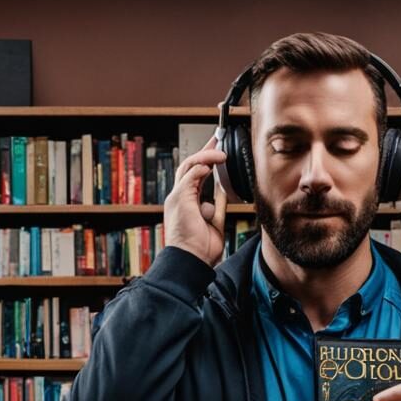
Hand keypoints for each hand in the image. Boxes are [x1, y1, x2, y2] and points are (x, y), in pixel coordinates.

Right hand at [163, 131, 227, 267]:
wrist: (191, 261)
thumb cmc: (200, 249)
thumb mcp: (215, 222)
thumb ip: (216, 205)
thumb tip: (222, 191)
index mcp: (186, 203)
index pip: (195, 176)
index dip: (207, 162)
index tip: (219, 153)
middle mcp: (179, 198)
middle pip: (190, 166)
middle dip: (205, 151)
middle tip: (219, 138)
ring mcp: (177, 198)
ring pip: (189, 167)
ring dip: (207, 157)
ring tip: (222, 153)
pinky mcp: (180, 199)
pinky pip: (190, 177)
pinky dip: (201, 167)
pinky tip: (213, 164)